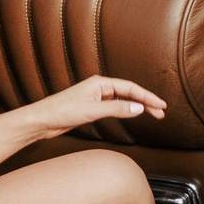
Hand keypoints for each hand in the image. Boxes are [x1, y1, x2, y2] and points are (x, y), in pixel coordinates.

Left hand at [22, 75, 168, 137]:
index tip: (161, 105)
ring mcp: (95, 97)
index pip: (130, 88)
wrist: (42, 120)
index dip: (147, 97)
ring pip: (122, 100)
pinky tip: (132, 114)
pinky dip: (126, 110)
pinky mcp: (91, 108)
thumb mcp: (92, 110)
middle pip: (129, 93)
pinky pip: (114, 107)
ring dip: (137, 106)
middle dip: (146, 102)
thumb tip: (139, 108)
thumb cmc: (61, 111)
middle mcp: (99, 88)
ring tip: (152, 114)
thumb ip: (117, 109)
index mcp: (100, 83)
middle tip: (161, 112)